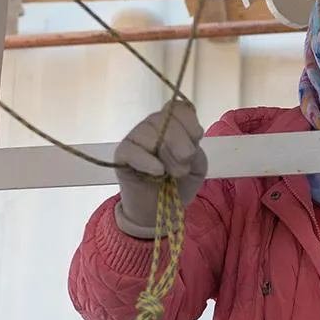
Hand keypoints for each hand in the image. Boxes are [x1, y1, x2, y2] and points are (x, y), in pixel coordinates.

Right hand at [112, 103, 207, 238]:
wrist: (160, 211)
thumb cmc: (179, 184)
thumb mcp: (197, 165)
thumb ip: (195, 148)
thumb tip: (184, 143)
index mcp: (172, 124)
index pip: (178, 108)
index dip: (189, 122)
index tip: (197, 139)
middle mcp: (152, 126)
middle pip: (165, 120)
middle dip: (180, 144)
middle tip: (184, 166)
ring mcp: (135, 138)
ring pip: (149, 133)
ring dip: (166, 155)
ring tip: (171, 173)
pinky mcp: (121, 155)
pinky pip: (132, 150)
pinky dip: (146, 160)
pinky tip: (158, 171)